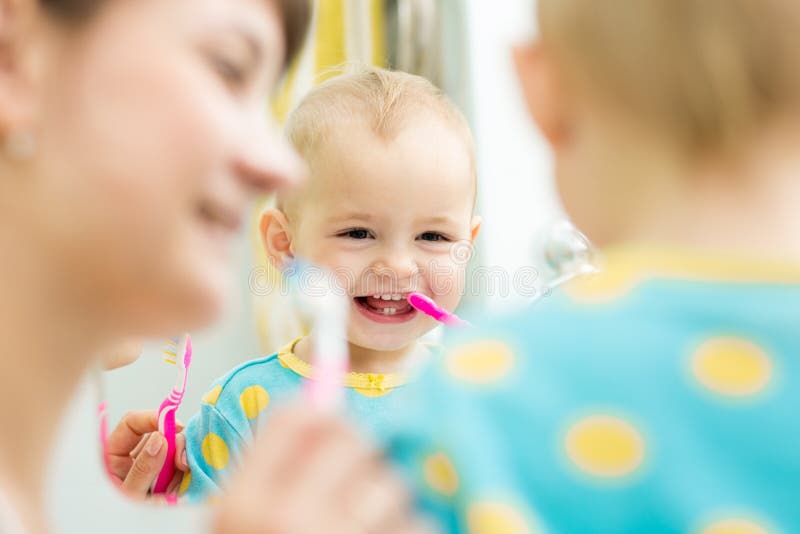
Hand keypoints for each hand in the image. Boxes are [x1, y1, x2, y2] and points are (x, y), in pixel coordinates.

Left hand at [105, 410, 189, 499]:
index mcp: (112, 456)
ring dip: (180, 461)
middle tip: (183, 461)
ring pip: (172, 450)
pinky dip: (184, 474)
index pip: (132, 424)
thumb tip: (159, 440)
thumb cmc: (113, 521)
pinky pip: (179, 467)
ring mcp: (150, 468)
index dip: (152, 418)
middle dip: (175, 442)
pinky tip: (181, 484)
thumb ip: (142, 468)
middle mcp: (132, 458)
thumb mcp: (127, 495)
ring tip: (180, 479)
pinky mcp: (164, 479)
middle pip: (157, 433)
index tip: (174, 426)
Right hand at [213, 404, 435, 533]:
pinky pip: (416, 523)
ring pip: (391, 482)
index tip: (332, 439)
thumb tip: (322, 400)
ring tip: (362, 532)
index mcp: (243, 505)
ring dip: (386, 504)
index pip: (300, 418)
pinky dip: (407, 532)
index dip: (323, 421)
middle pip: (352, 440)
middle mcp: (289, 520)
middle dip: (357, 462)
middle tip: (349, 491)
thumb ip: (273, 469)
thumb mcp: (242, 523)